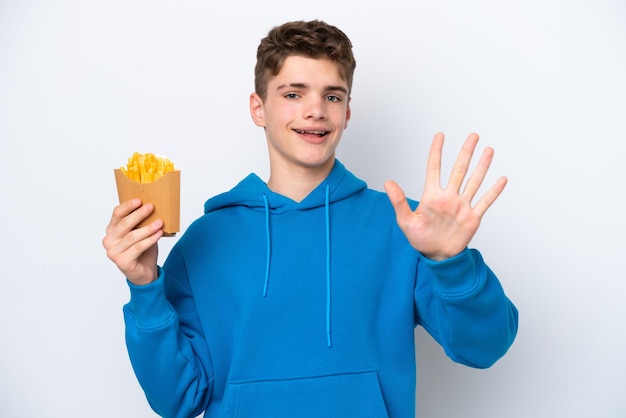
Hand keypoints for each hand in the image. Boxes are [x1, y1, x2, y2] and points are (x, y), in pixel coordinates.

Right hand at [102, 199, 163, 284]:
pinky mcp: (122, 262)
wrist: (145, 273)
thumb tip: (151, 206)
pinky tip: (159, 234)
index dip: (127, 206)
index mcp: (111, 231)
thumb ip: (141, 222)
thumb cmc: (142, 251)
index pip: (117, 214)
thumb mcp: (141, 233)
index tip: (139, 200)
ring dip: (148, 228)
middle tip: (151, 207)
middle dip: (139, 214)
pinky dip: (150, 240)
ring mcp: (113, 252)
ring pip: (132, 236)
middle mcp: (109, 241)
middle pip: (124, 224)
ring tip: (160, 222)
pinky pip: (138, 248)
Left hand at [384, 132, 506, 260]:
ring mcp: (461, 206)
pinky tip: (501, 179)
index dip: (437, 152)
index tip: (440, 135)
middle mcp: (448, 197)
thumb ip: (399, 201)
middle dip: (466, 152)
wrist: (436, 256)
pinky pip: (485, 202)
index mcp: (432, 196)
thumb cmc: (419, 238)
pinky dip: (493, 191)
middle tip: (473, 136)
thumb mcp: (406, 221)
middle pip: (459, 170)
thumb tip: (387, 183)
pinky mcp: (472, 218)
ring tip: (488, 150)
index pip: (434, 168)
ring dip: (482, 166)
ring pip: (474, 182)